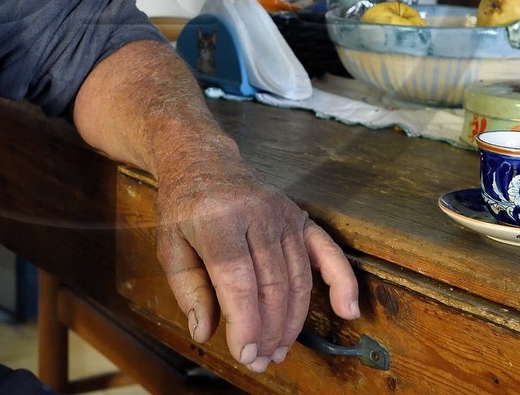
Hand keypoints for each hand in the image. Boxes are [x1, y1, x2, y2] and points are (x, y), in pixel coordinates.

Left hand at [153, 147, 359, 372]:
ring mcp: (282, 214)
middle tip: (259, 360)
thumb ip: (188, 291)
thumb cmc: (184, 206)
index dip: (245, 324)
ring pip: (297, 279)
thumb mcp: (170, 247)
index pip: (239, 282)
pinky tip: (348, 310)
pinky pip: (327, 252)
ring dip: (291, 322)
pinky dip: (342, 282)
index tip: (245, 353)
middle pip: (272, 286)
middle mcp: (256, 214)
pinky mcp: (299, 217)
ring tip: (278, 351)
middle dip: (268, 331)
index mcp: (218, 220)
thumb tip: (205, 332)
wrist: (203, 159)